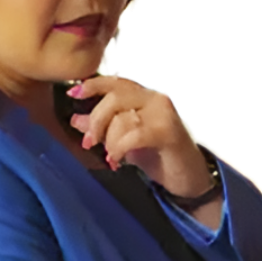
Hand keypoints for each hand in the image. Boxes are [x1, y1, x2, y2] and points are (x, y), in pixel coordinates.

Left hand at [68, 74, 213, 197]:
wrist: (188, 178)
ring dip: (110, 141)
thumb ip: (103, 128)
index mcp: (145, 96)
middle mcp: (156, 99)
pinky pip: (133, 135)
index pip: (116, 82)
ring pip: (122, 118)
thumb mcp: (125, 141)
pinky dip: (119, 148)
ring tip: (111, 156)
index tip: (74, 93)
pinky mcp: (168, 131)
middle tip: (89, 142)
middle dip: (97, 121)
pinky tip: (117, 160)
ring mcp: (164, 113)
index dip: (93, 85)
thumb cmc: (159, 156)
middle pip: (114, 98)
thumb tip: (76, 119)